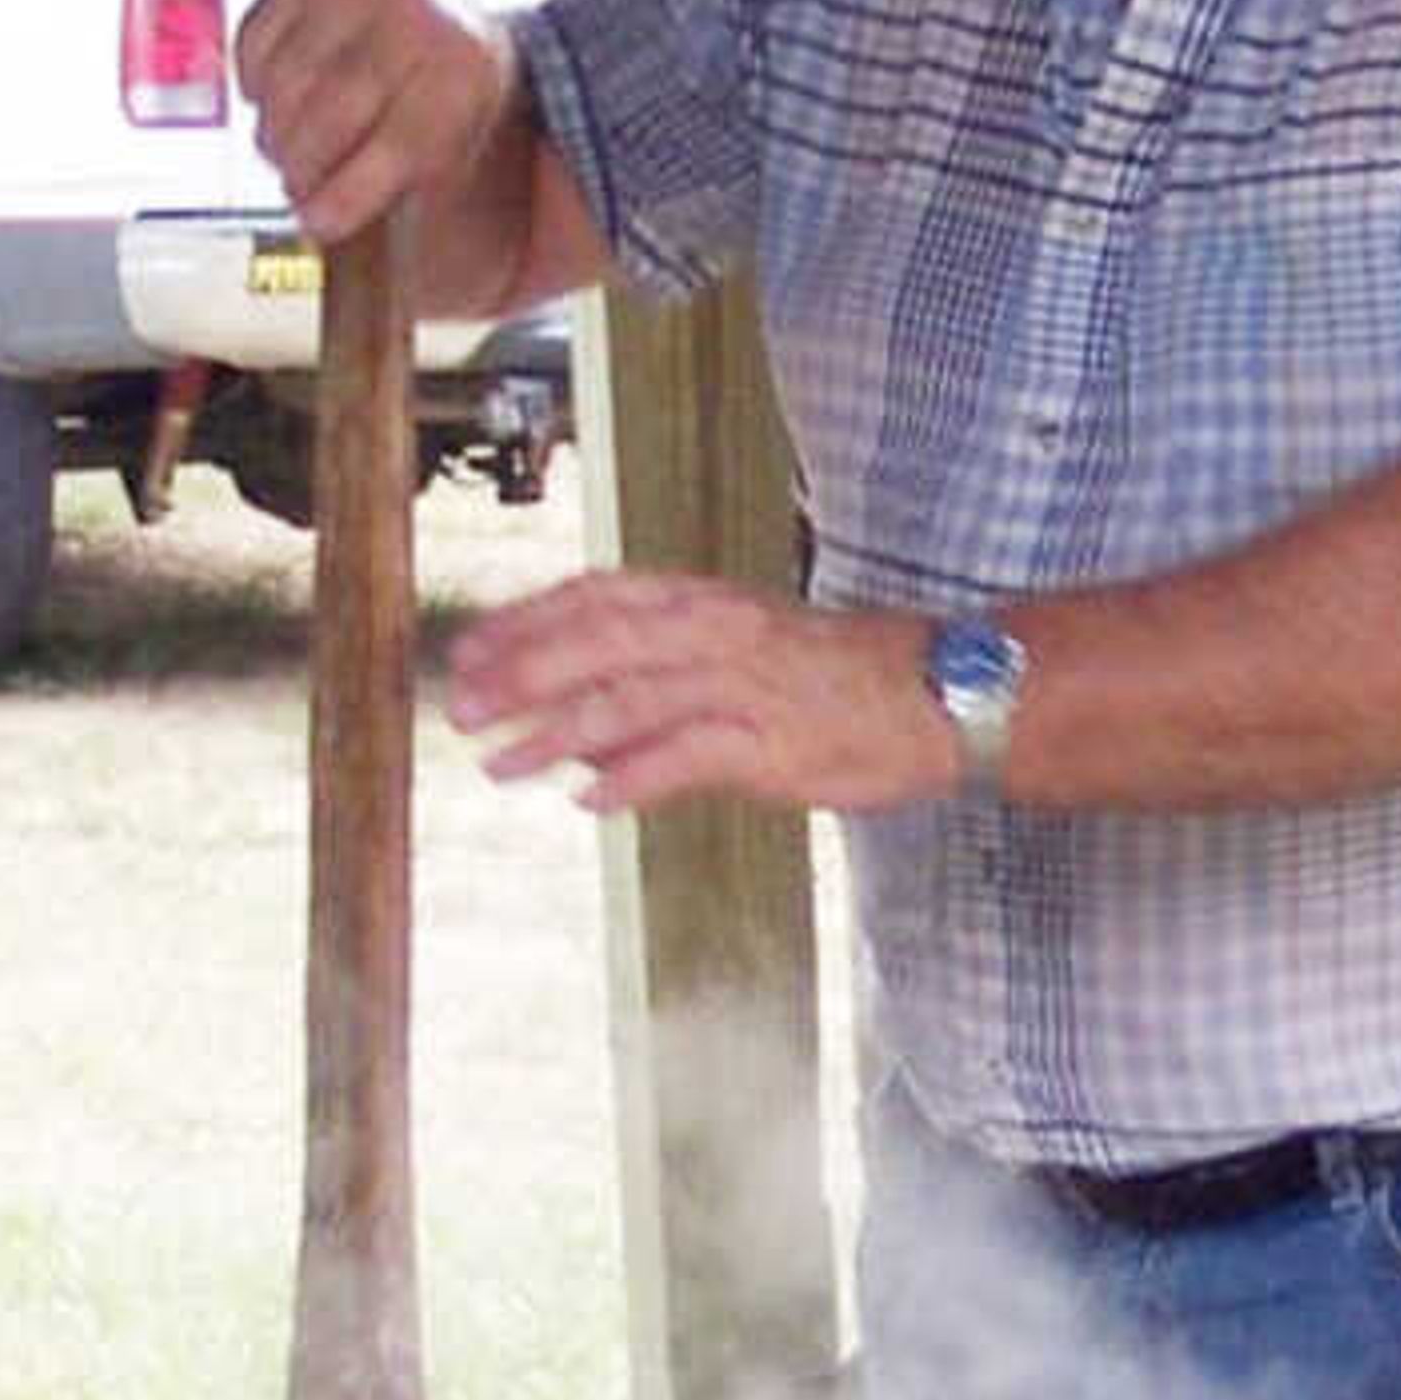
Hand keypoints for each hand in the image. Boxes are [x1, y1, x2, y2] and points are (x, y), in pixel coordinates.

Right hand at [235, 0, 526, 255]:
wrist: (455, 41)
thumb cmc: (443, 131)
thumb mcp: (455, 178)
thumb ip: (406, 215)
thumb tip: (329, 245)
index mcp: (467, 75)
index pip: (400, 138)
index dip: (351, 192)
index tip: (320, 224)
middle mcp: (418, 15)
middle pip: (327, 112)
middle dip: (303, 166)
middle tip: (303, 187)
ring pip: (283, 82)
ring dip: (277, 130)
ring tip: (297, 147)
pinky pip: (252, 43)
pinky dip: (257, 82)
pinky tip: (285, 95)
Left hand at [448, 568, 946, 815]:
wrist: (938, 692)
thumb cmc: (834, 676)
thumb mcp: (740, 647)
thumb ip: (661, 672)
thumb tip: (584, 730)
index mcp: (702, 601)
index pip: (595, 597)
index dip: (524, 623)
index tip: (468, 649)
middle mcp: (713, 632)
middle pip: (596, 644)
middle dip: (520, 677)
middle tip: (462, 710)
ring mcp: (742, 685)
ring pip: (627, 701)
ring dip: (554, 737)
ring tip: (501, 765)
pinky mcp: (770, 742)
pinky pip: (687, 757)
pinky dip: (632, 780)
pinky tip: (590, 802)